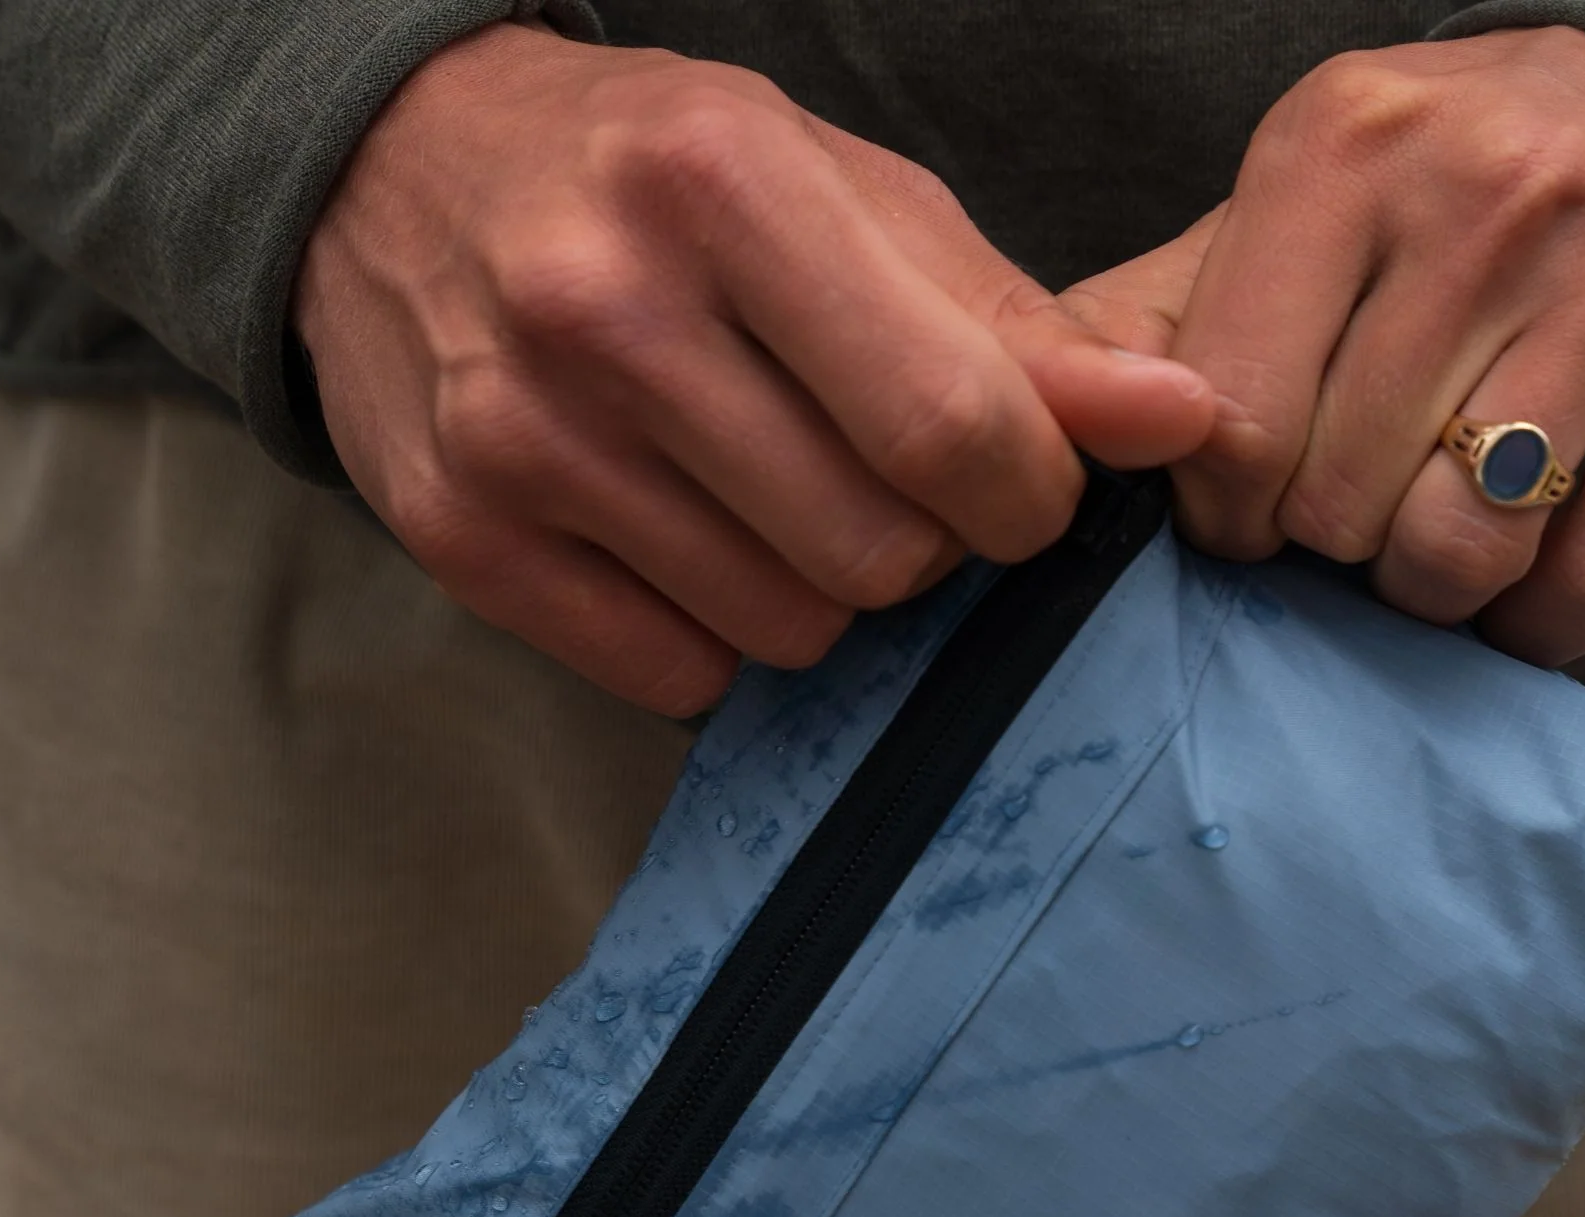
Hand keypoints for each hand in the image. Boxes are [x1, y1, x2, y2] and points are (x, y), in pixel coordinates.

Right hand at [293, 24, 1213, 714]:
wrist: (400, 174)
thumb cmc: (659, 176)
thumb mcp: (844, 194)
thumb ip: (1014, 323)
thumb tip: (1184, 423)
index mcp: (725, 183)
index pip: (951, 428)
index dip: (1029, 493)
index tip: (1015, 480)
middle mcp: (604, 313)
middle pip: (878, 555)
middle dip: (920, 543)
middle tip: (869, 476)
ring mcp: (520, 440)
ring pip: (786, 630)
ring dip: (818, 587)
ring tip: (763, 493)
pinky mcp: (464, 541)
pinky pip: (677, 673)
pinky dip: (714, 633)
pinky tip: (683, 541)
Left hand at [1068, 29, 1584, 665]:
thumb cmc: (1425, 191)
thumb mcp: (1283, 209)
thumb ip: (1149, 322)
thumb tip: (1037, 432)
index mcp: (1340, 153)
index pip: (1232, 429)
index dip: (1224, 512)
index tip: (1245, 507)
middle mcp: (1486, 194)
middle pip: (1336, 503)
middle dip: (1320, 543)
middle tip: (1343, 510)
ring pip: (1459, 551)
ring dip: (1420, 587)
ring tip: (1419, 532)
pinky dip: (1531, 623)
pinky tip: (1508, 584)